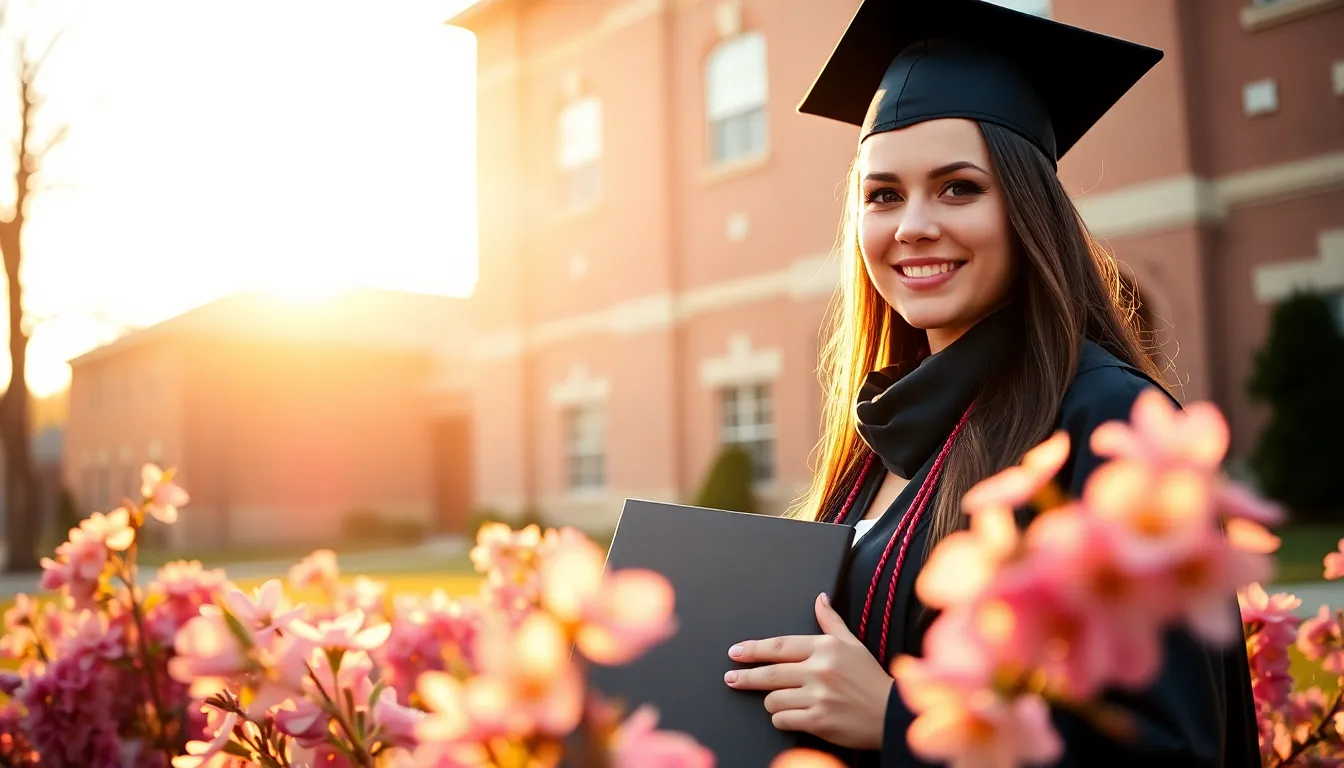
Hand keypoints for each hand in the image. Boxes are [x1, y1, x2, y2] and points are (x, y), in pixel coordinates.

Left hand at [724, 592, 892, 750]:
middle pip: (770, 672)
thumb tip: (820, 598)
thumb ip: (831, 622)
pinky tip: (790, 716)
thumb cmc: (871, 679)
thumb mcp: (853, 644)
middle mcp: (820, 670)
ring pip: (773, 699)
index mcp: (825, 648)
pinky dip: (782, 719)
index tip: (736, 652)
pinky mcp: (819, 721)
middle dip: (745, 676)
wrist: (892, 714)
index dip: (754, 649)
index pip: (779, 646)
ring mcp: (819, 696)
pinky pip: (783, 720)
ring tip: (779, 702)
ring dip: (772, 702)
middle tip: (731, 678)